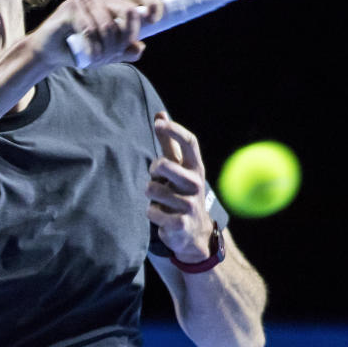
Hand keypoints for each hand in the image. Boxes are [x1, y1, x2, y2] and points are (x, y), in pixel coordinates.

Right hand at [29, 0, 162, 68]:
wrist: (50, 53)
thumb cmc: (81, 49)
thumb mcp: (108, 54)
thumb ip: (125, 51)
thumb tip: (140, 48)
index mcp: (117, 5)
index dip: (153, 3)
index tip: (154, 20)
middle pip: (129, 12)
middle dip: (125, 39)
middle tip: (114, 54)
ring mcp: (88, 0)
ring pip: (109, 26)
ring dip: (106, 49)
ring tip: (97, 58)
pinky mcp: (72, 6)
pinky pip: (90, 30)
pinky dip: (93, 48)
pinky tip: (90, 57)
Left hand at [147, 112, 213, 263]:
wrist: (194, 232)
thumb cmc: (182, 192)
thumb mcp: (179, 168)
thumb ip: (169, 143)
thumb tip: (160, 114)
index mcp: (196, 167)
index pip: (190, 142)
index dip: (174, 130)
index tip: (159, 122)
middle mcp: (196, 184)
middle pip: (165, 165)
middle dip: (154, 169)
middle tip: (157, 176)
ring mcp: (189, 204)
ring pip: (152, 190)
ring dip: (151, 196)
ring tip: (161, 201)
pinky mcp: (181, 223)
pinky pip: (152, 212)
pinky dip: (152, 214)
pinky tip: (162, 217)